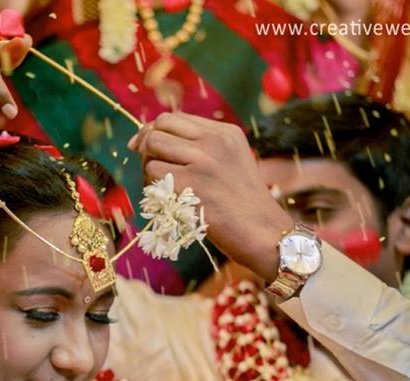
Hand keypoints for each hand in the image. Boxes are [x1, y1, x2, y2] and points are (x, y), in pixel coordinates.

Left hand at [129, 112, 292, 281]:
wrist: (264, 233)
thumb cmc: (244, 207)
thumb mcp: (232, 164)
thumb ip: (202, 149)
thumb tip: (151, 140)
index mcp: (225, 132)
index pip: (174, 118)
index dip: (154, 131)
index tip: (145, 148)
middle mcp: (214, 140)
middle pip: (159, 127)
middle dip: (146, 146)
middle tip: (148, 168)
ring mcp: (203, 161)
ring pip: (152, 147)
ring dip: (147, 168)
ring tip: (159, 188)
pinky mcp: (192, 184)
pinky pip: (153, 173)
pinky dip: (151, 187)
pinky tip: (164, 199)